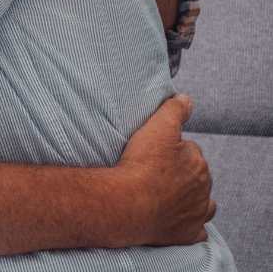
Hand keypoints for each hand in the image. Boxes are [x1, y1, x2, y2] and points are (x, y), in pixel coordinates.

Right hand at [116, 95, 214, 245]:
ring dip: (189, 197)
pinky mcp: (188, 232)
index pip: (189, 149)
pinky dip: (189, 223)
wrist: (128, 204)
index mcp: (198, 162)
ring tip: (166, 193)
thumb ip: (174, 110)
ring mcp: (196, 212)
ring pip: (201, 202)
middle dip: (180, 172)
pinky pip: (196, 229)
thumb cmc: (141, 165)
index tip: (155, 152)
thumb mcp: (157, 128)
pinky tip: (176, 218)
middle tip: (154, 171)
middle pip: (194, 175)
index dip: (171, 148)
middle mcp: (203, 188)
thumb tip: (186, 99)